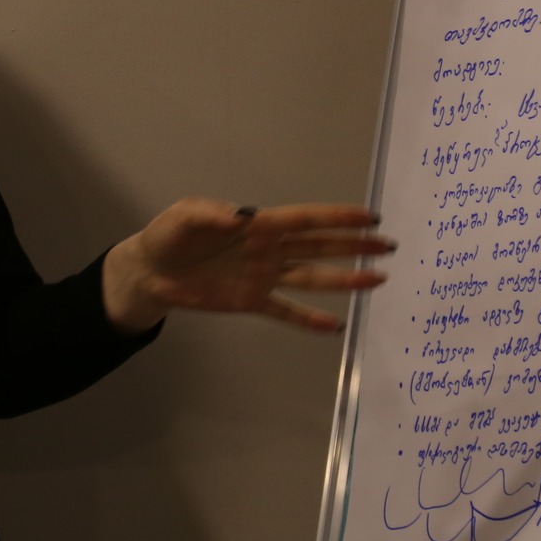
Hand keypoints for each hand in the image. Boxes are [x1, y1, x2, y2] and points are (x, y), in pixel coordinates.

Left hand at [102, 199, 392, 334]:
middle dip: (354, 245)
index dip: (338, 218)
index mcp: (257, 225)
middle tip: (388, 246)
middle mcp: (268, 250)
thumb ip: (211, 214)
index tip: (371, 217)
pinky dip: (309, 319)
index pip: (305, 220)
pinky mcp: (251, 301)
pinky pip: (286, 311)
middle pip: (320, 247)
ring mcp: (263, 276)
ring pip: (311, 278)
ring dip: (343, 280)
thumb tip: (242, 216)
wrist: (151, 271)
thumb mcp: (184, 217)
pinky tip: (334, 327)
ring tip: (376, 280)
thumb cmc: (168, 236)